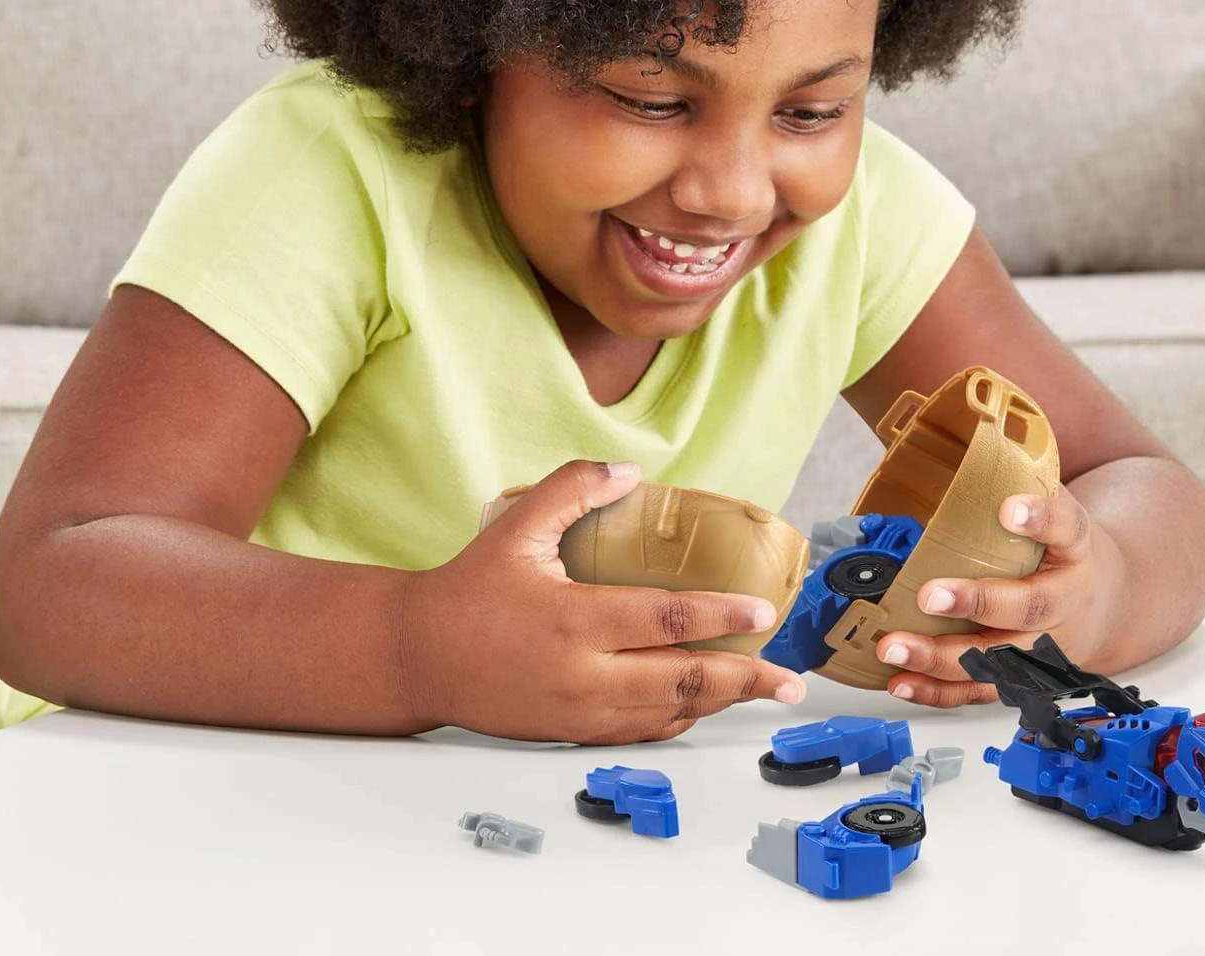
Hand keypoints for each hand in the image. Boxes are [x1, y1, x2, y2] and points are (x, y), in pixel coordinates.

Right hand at [406, 459, 807, 743]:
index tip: (762, 610)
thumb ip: (573, 490)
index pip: (666, 619)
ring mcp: (577, 711)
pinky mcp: (569, 733)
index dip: (721, 614)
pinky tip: (700, 704)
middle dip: (743, 679)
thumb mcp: (517, 527)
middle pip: (681, 682)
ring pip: (666, 714)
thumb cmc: (468, 589)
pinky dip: (677, 718)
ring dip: (719, 702)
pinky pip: (638, 731)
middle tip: (786, 677)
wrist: (418, 656)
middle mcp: (581, 673)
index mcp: (573, 619)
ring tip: (758, 690)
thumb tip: (629, 473)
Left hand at [874, 484, 1124, 706]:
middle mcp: (1067, 603)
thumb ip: (1015, 474)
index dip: (1040, 516)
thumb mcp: (1059, 503)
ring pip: (999, 661)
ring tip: (893, 646)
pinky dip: (938, 690)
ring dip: (942, 658)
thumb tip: (940, 424)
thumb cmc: (1067, 547)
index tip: (1011, 507)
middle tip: (931, 593)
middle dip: (978, 603)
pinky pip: (981, 692)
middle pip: (1028, 608)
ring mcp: (1047, 648)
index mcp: (1078, 549)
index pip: (1067, 525)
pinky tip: (900, 680)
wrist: (1116, 602)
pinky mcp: (1023, 678)